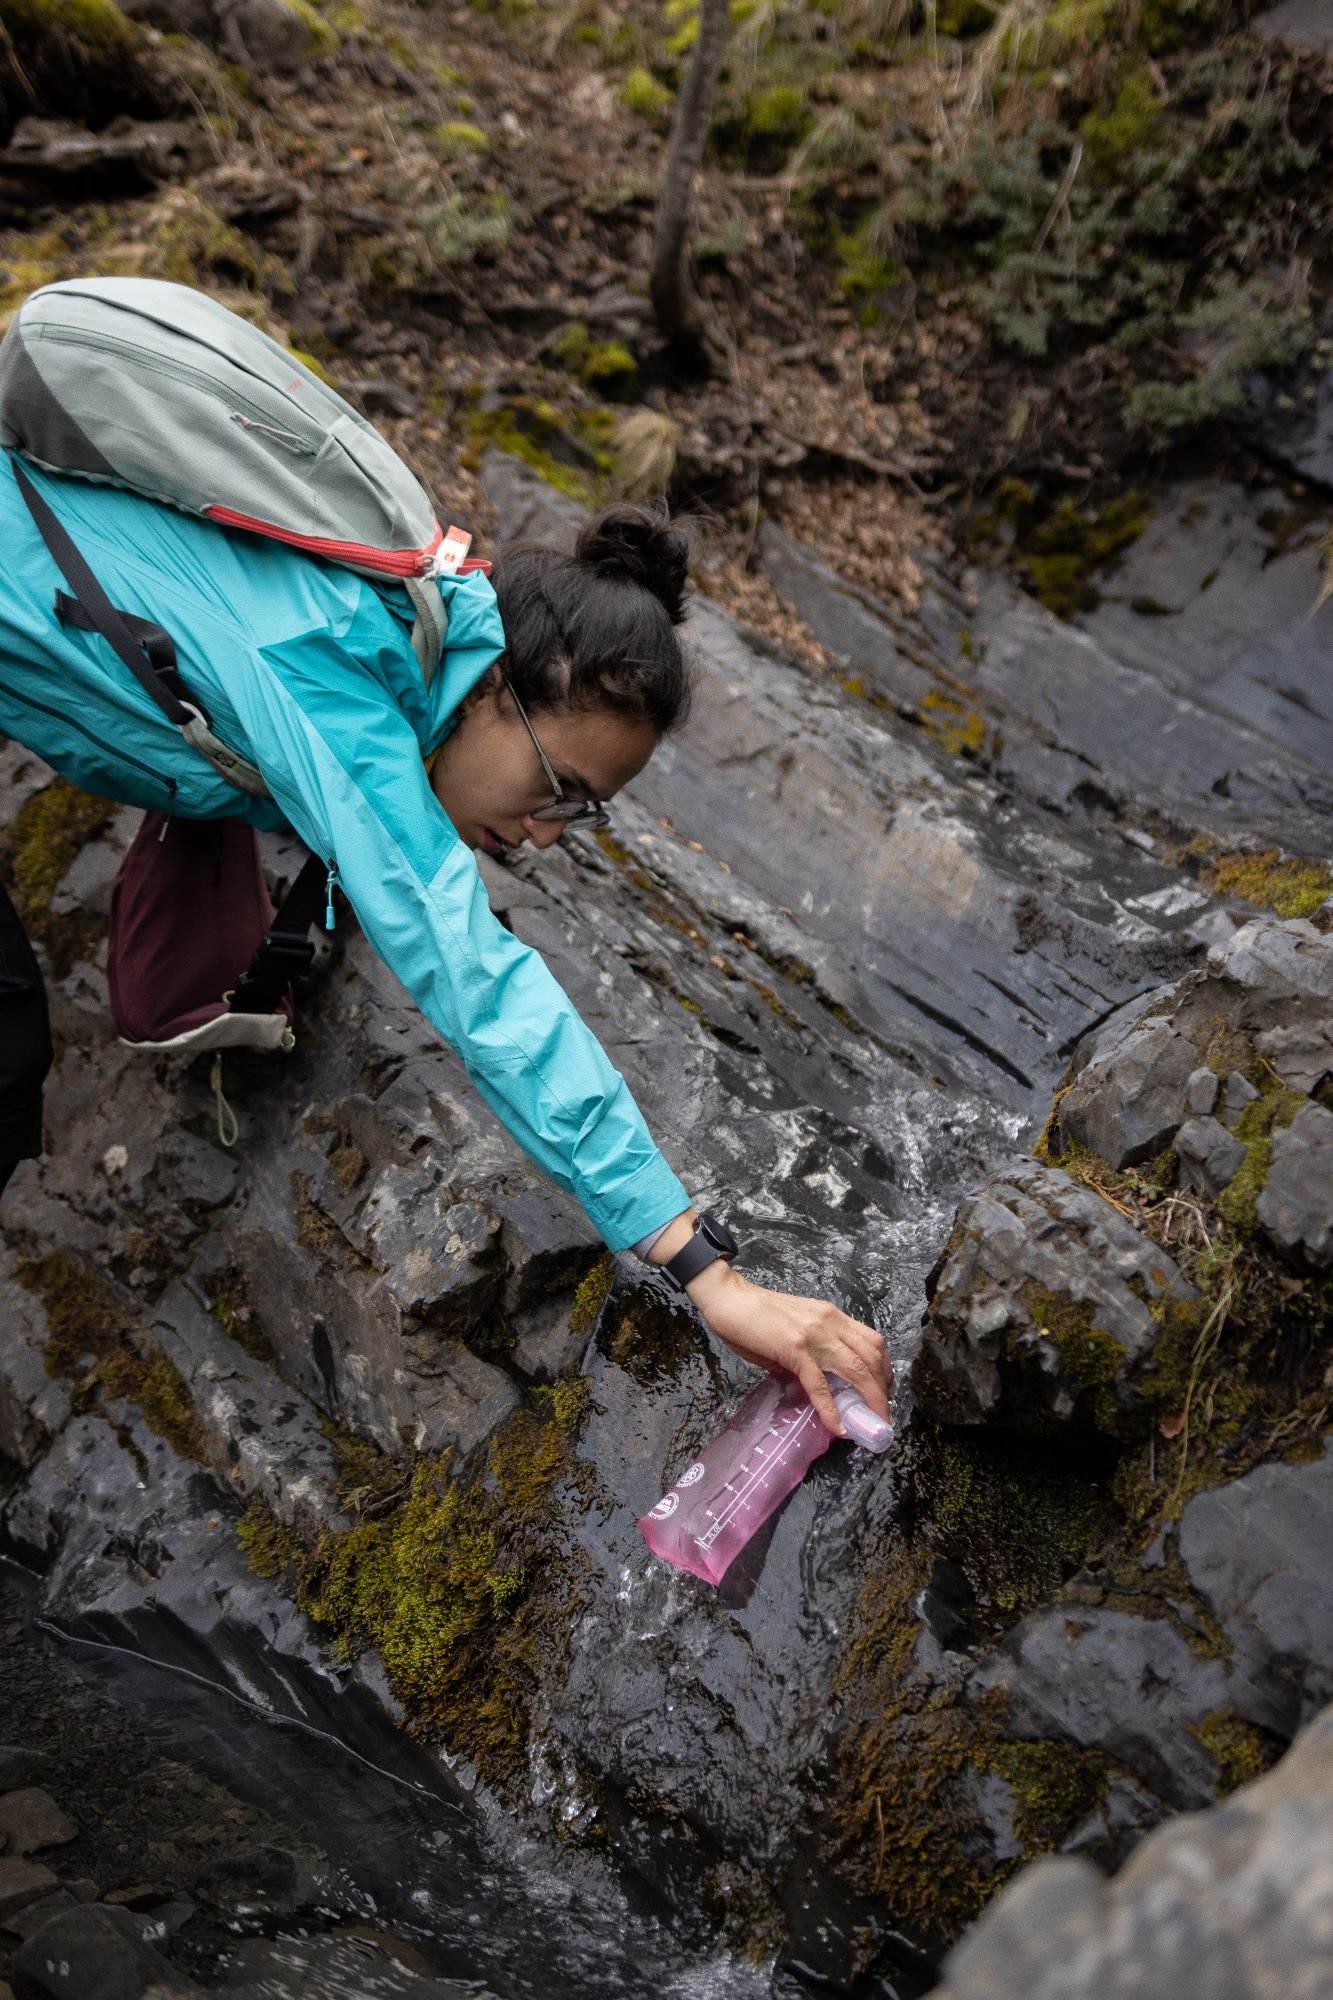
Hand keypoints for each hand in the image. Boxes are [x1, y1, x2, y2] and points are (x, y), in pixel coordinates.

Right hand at [684, 1261, 892, 1437]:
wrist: (730, 1298)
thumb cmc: (756, 1314)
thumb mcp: (796, 1327)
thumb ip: (812, 1350)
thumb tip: (819, 1382)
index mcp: (832, 1316)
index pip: (873, 1341)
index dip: (885, 1368)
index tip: (884, 1390)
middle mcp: (831, 1323)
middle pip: (873, 1357)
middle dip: (883, 1389)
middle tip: (883, 1414)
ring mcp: (815, 1336)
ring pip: (857, 1369)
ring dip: (871, 1399)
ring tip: (873, 1423)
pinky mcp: (795, 1350)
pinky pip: (820, 1384)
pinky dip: (832, 1409)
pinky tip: (838, 1427)